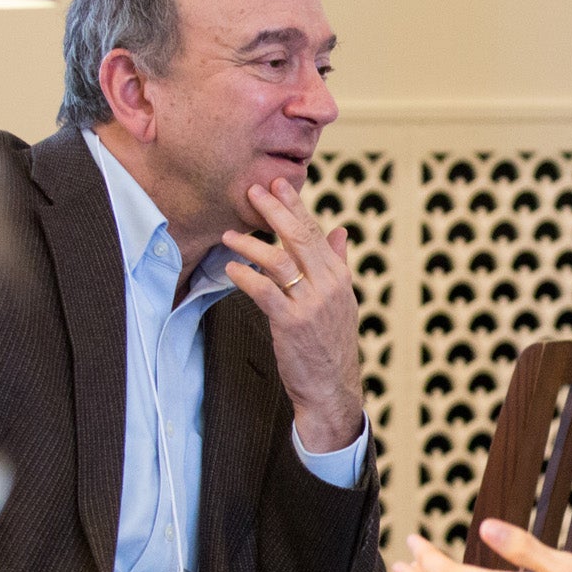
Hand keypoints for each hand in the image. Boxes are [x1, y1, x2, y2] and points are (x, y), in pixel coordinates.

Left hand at [222, 179, 364, 453]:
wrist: (332, 387)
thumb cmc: (331, 343)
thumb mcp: (342, 301)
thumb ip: (339, 264)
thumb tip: (340, 232)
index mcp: (339, 276)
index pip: (316, 232)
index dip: (296, 206)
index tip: (278, 184)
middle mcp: (328, 285)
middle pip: (299, 238)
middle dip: (274, 211)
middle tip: (253, 191)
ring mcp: (311, 304)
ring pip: (279, 260)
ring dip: (250, 244)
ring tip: (229, 235)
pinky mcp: (291, 323)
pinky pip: (264, 290)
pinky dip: (245, 276)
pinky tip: (230, 268)